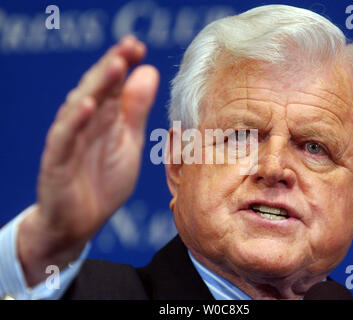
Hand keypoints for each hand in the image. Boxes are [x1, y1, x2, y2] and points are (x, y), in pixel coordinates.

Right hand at [18, 36, 158, 285]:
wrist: (81, 221)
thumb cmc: (104, 181)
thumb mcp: (128, 143)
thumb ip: (136, 110)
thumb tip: (149, 72)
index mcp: (105, 118)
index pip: (113, 84)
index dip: (125, 63)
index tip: (139, 47)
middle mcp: (86, 123)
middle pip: (97, 88)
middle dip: (113, 65)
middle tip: (130, 46)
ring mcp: (69, 140)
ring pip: (80, 106)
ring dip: (97, 85)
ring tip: (116, 65)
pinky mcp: (56, 161)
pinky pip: (64, 138)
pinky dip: (75, 121)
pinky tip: (88, 105)